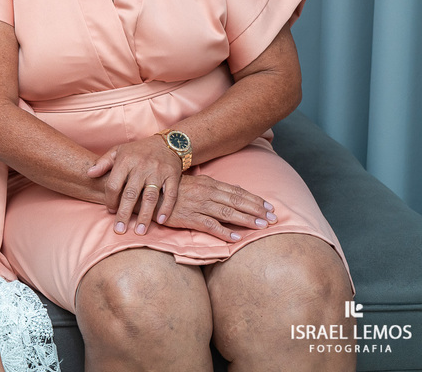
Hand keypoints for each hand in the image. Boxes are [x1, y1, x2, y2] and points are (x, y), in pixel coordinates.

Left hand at [87, 135, 184, 235]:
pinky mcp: (173, 176)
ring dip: (145, 215)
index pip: (114, 184)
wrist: (168, 143)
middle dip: (124, 213)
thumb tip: (89, 174)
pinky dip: (166, 208)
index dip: (110, 199)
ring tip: (140, 231)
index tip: (110, 211)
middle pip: (130, 194)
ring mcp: (158, 172)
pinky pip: (170, 194)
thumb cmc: (138, 151)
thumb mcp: (118, 151)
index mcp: (126, 160)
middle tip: (120, 229)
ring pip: (150, 197)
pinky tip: (160, 221)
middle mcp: (142, 166)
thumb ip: (103, 163)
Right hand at [160, 174, 276, 241]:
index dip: (255, 199)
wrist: (148, 193)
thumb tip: (236, 191)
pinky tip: (236, 238)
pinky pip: (210, 226)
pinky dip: (224, 232)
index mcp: (209, 183)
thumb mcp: (196, 183)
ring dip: (246, 220)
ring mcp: (198, 205)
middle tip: (273, 218)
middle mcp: (206, 193)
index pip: (237, 192)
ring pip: (227, 213)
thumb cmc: (173, 189)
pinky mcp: (189, 218)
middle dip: (257, 210)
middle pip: (237, 202)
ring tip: (261, 227)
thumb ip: (215, 188)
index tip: (270, 207)